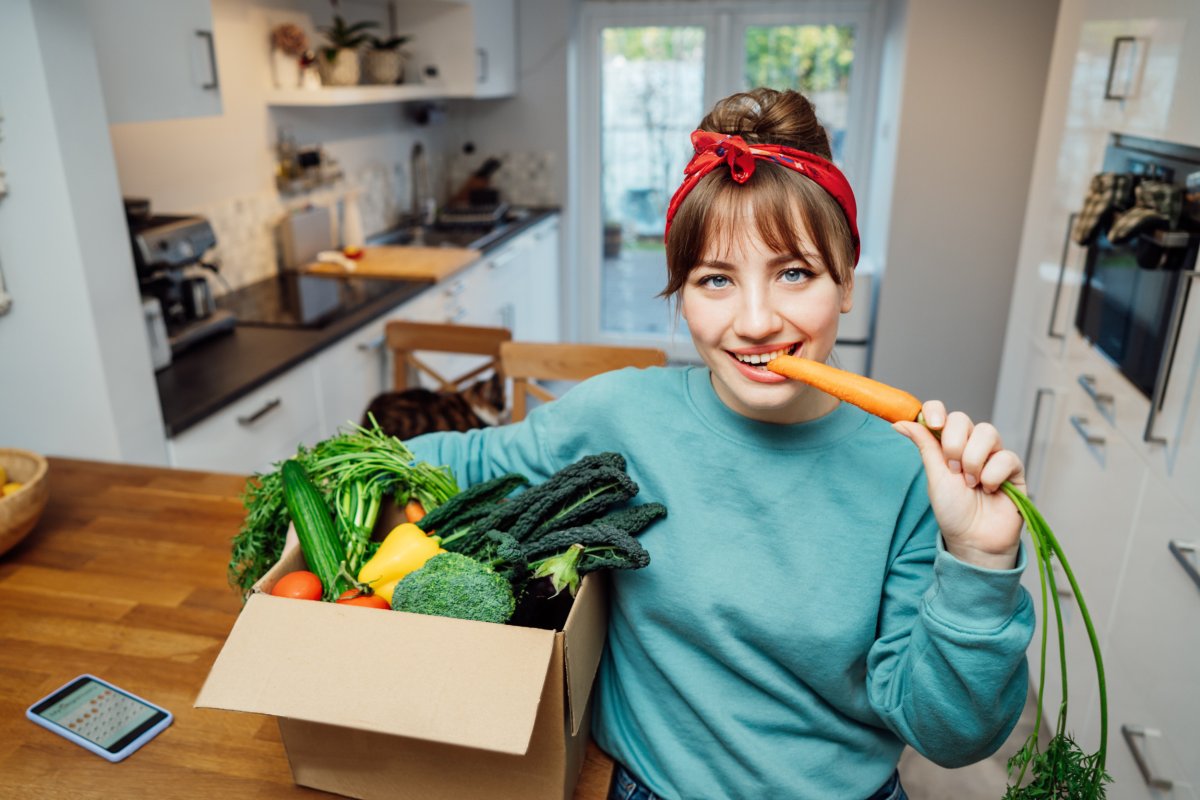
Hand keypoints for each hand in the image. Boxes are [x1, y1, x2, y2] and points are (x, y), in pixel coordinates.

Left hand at [892, 401, 1024, 569]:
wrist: (974, 540)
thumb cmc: (953, 511)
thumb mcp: (934, 476)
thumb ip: (925, 445)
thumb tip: (900, 422)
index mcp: (946, 445)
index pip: (941, 413)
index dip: (936, 411)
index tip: (934, 423)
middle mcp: (969, 445)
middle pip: (963, 419)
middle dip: (954, 443)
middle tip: (953, 469)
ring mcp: (992, 455)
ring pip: (987, 432)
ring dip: (974, 459)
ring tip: (971, 483)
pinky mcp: (1013, 469)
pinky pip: (1006, 456)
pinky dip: (993, 475)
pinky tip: (988, 490)